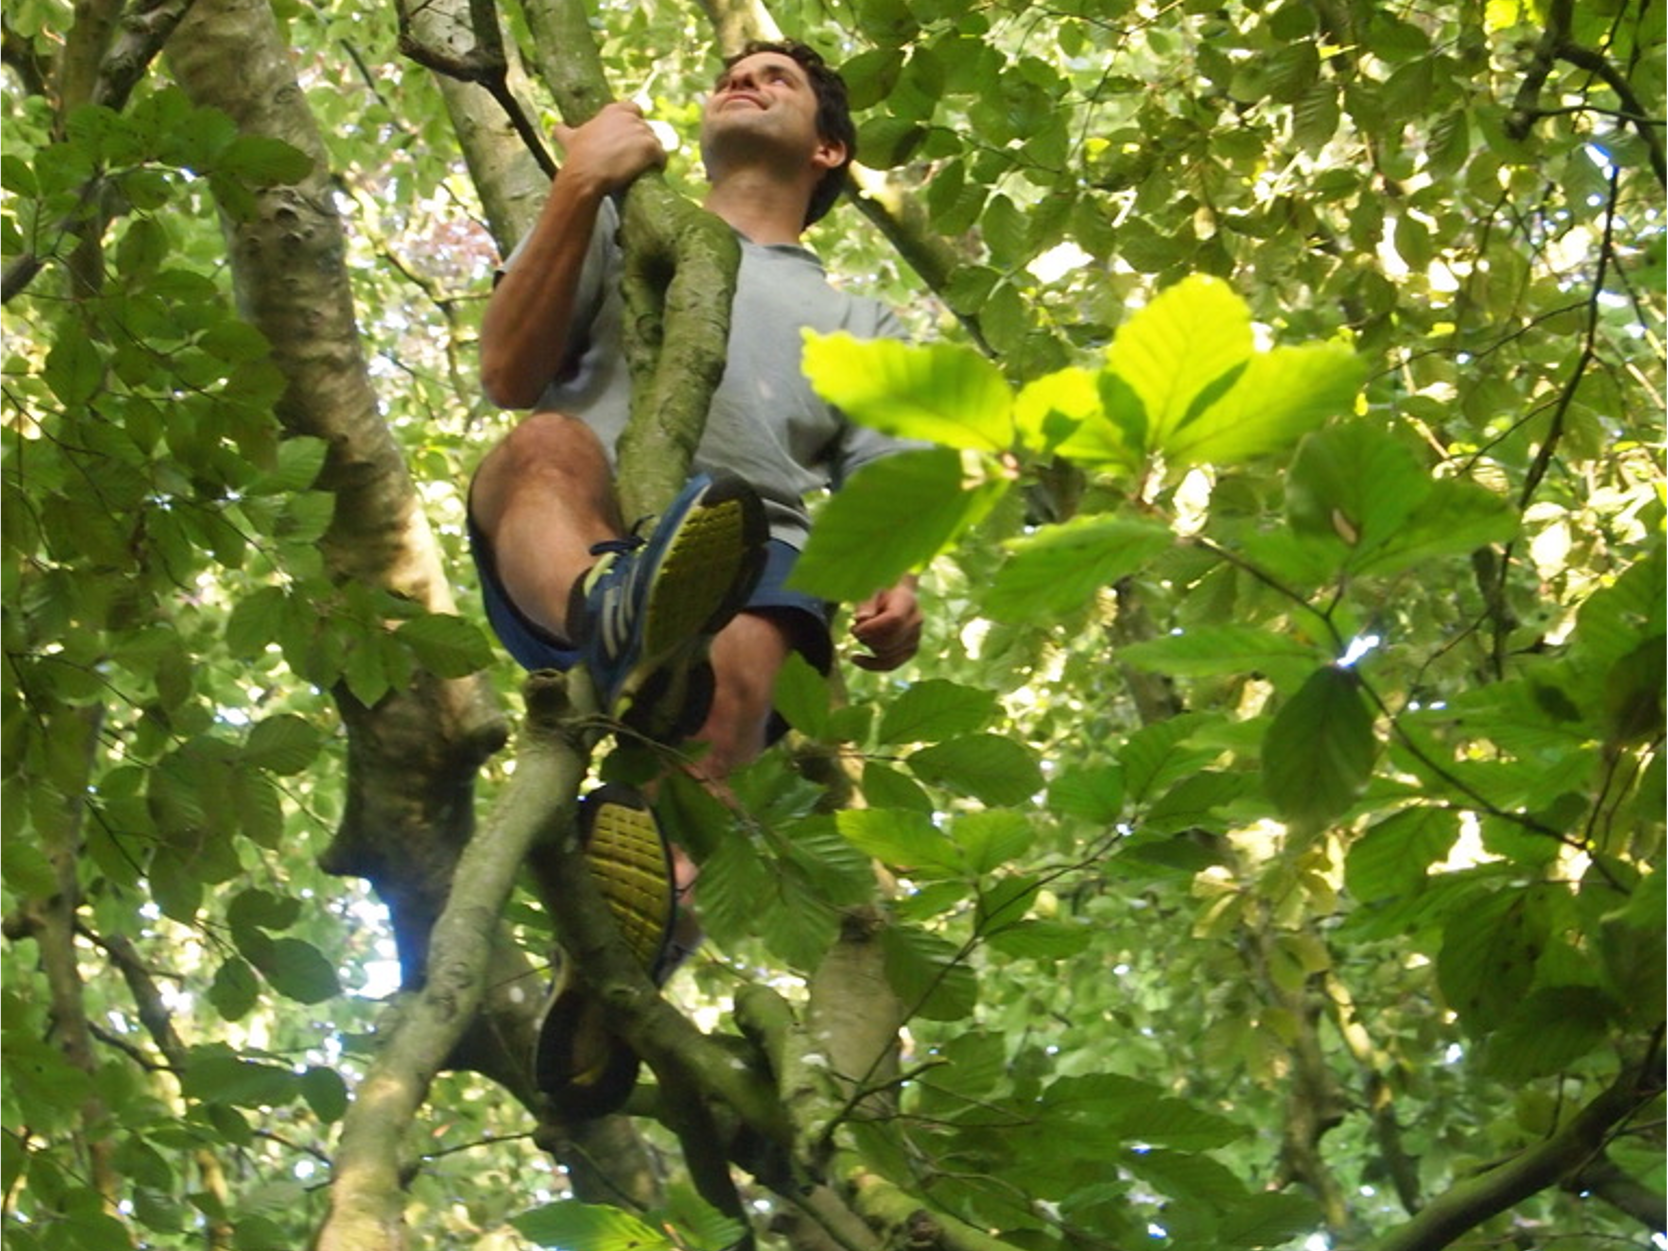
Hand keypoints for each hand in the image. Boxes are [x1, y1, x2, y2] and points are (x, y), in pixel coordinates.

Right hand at [552, 100, 666, 197]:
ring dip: (651, 155)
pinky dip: (660, 164)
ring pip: (656, 142)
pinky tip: (652, 172)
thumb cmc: (578, 156)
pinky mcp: (651, 148)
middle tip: (633, 158)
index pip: (634, 109)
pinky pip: (662, 156)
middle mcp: (630, 117)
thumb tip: (555, 127)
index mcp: (614, 110)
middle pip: (646, 128)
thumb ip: (564, 130)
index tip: (629, 139)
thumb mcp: (570, 138)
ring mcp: (642, 132)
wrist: (586, 174)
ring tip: (642, 168)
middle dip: (642, 142)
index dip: (634, 124)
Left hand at [849, 579, 921, 671]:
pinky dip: (871, 664)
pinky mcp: (910, 651)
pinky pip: (890, 664)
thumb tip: (861, 619)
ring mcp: (916, 637)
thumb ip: (866, 605)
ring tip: (860, 635)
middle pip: (891, 640)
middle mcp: (916, 620)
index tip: (856, 628)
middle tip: (855, 630)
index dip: (872, 628)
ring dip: (869, 647)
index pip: (894, 620)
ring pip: (888, 653)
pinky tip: (855, 658)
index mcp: (907, 600)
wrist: (897, 599)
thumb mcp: (871, 593)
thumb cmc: (881, 595)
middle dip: (868, 638)